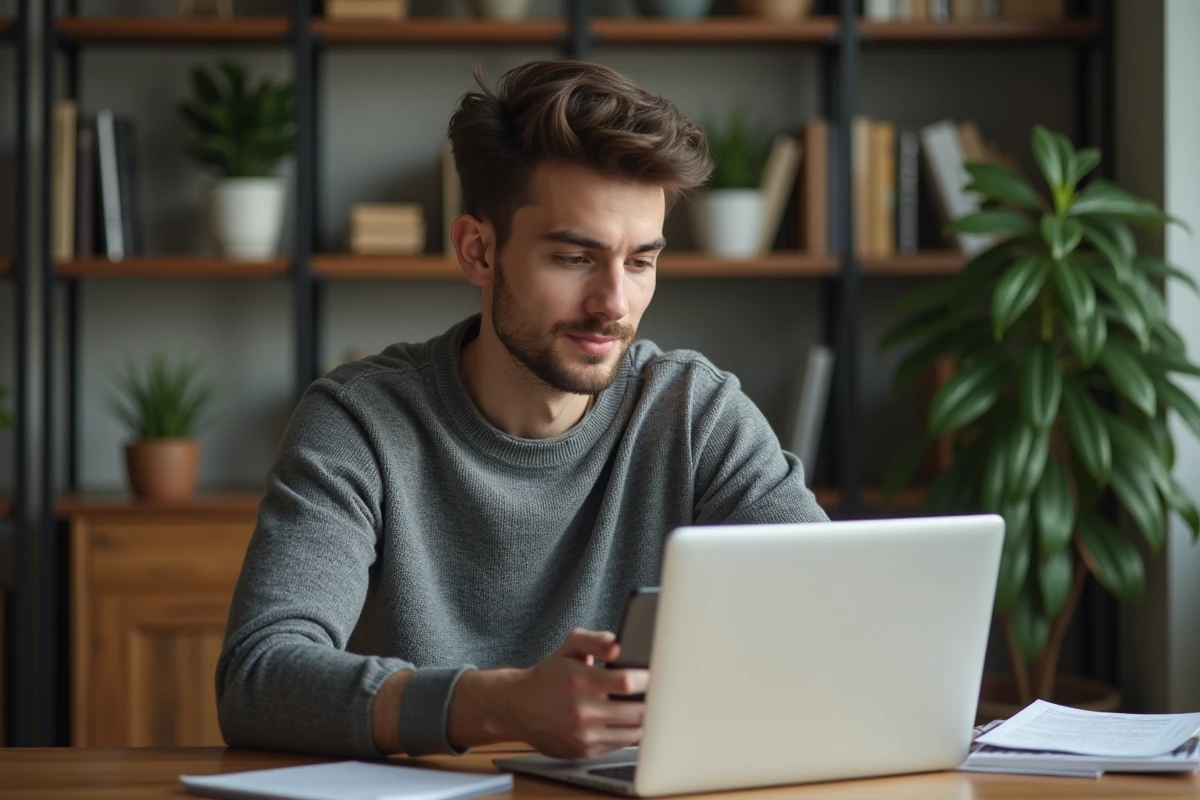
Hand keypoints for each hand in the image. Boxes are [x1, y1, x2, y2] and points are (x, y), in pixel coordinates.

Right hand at [506, 628, 648, 759]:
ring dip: (646, 721)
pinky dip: (630, 734)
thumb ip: (594, 640)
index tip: (655, 674)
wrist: (518, 707)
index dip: (647, 678)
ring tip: (648, 707)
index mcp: (579, 681)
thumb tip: (617, 645)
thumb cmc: (548, 676)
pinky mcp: (585, 752)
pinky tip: (630, 722)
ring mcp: (584, 735)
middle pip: (636, 712)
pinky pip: (620, 745)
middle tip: (660, 692)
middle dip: (653, 702)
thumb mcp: (568, 648)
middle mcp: (581, 711)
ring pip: (633, 733)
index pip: (626, 682)